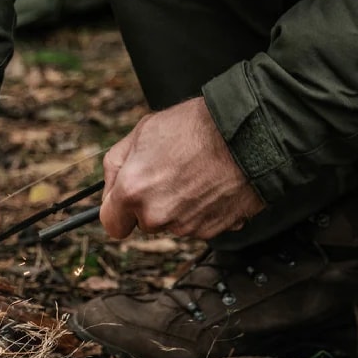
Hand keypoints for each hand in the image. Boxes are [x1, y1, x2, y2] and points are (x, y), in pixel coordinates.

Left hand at [99, 97, 263, 239]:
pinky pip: (198, 224)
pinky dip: (202, 210)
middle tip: (170, 174)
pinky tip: (210, 184)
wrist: (247, 134)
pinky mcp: (212, 231)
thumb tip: (110, 185)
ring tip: (194, 174)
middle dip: (152, 204)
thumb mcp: (142, 131)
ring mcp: (186, 226)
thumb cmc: (196, 127)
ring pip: (172, 224)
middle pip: (145, 223)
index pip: (112, 224)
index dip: (119, 210)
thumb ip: (117, 164)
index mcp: (132, 192)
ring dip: (178, 206)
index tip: (128, 199)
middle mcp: (157, 216)